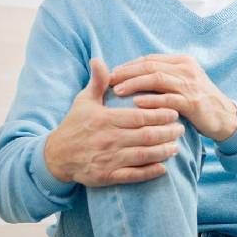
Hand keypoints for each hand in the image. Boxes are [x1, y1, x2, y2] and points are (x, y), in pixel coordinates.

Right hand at [43, 59, 184, 185]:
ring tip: (176, 147)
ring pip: (143, 156)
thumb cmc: (74, 125)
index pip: (139, 117)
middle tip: (181, 129)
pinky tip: (163, 168)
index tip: (174, 112)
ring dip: (162, 151)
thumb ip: (97, 82)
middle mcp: (108, 139)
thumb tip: (98, 59)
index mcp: (105, 119)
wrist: (55, 156)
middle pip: (145, 136)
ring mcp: (108, 159)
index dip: (159, 115)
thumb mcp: (84, 101)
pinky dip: (149, 172)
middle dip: (167, 133)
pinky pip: (133, 176)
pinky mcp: (107, 176)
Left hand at [109, 54, 236, 141]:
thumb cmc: (197, 101)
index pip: (150, 59)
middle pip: (150, 66)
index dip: (129, 65)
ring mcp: (190, 85)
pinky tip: (136, 104)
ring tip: (117, 91)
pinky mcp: (192, 102)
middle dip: (127, 72)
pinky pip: (167, 99)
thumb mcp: (182, 82)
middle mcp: (186, 69)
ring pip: (156, 79)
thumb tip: (132, 75)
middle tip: (109, 80)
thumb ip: (163, 76)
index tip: (112, 73)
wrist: (223, 116)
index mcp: (182, 61)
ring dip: (134, 84)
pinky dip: (151, 100)